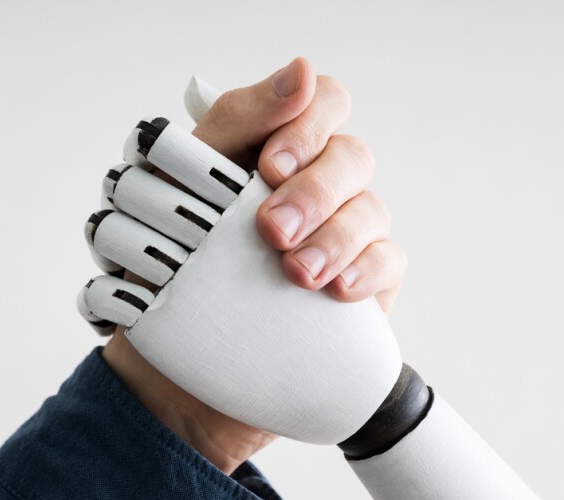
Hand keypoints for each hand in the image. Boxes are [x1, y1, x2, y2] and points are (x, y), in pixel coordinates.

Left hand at [103, 57, 407, 472]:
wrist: (178, 365)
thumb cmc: (174, 265)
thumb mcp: (182, 185)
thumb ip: (237, 121)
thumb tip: (301, 70)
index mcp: (276, 152)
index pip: (322, 103)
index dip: (307, 123)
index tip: (269, 164)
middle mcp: (317, 186)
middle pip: (350, 156)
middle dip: (313, 191)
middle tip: (270, 229)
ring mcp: (343, 235)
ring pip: (370, 209)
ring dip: (334, 236)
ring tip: (293, 272)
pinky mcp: (362, 285)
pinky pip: (388, 262)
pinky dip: (364, 272)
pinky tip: (334, 293)